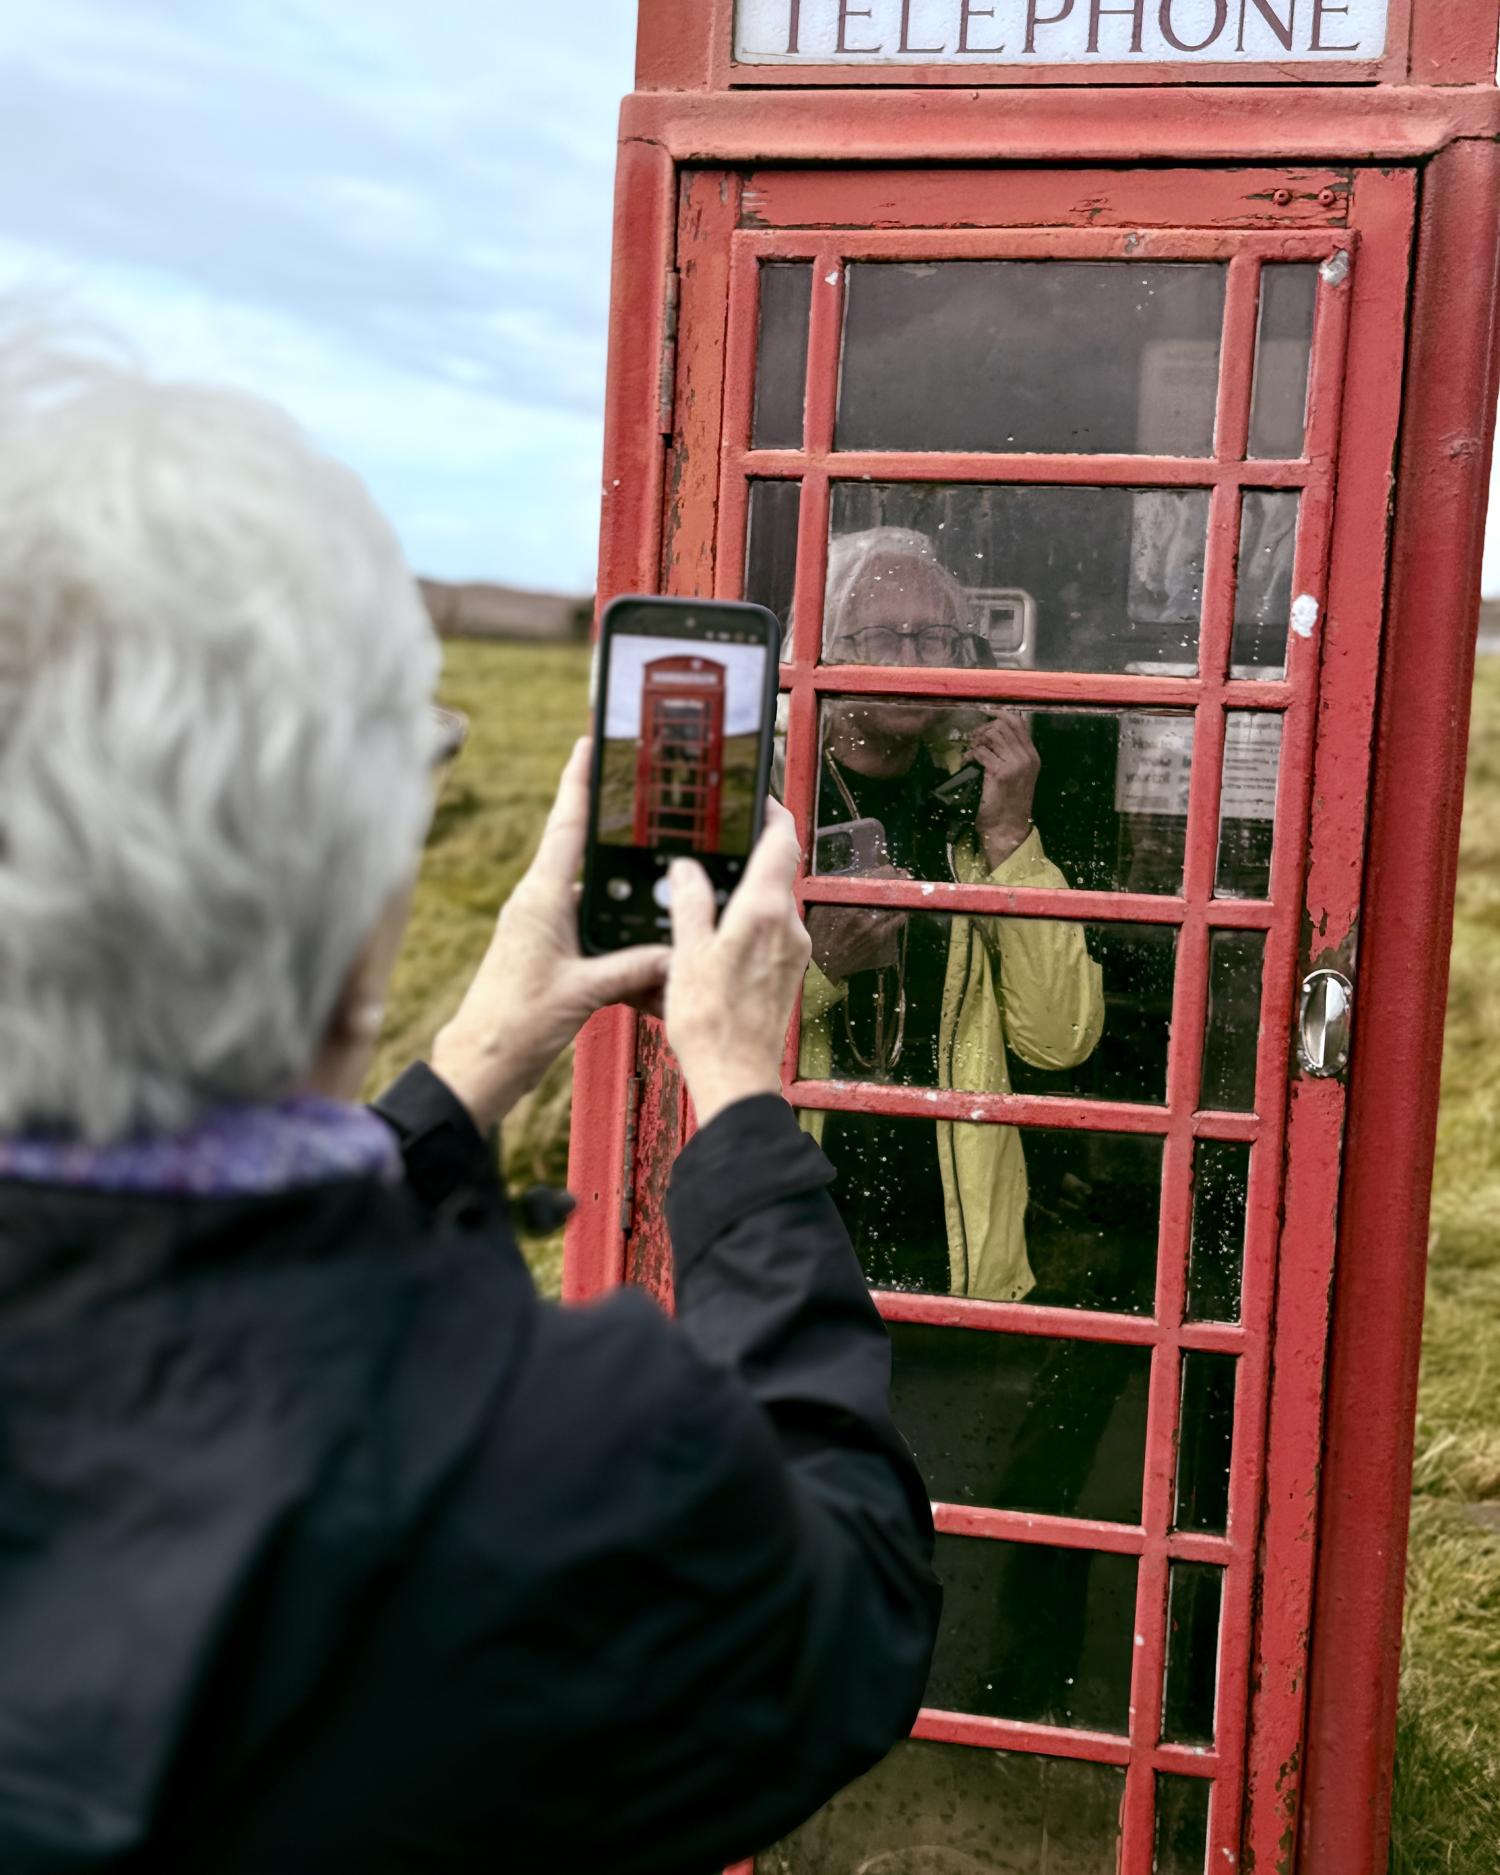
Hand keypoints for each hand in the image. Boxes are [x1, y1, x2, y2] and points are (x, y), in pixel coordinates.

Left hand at [430, 738, 670, 1131]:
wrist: (481, 1065)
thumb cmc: (513, 1026)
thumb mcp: (582, 993)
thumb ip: (632, 968)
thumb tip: (678, 951)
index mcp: (540, 898)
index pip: (565, 825)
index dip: (580, 781)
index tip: (592, 742)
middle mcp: (540, 904)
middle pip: (588, 856)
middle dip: (622, 838)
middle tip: (656, 810)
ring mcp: (543, 928)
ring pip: (598, 900)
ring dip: (629, 901)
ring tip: (667, 892)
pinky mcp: (550, 953)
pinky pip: (595, 934)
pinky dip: (622, 941)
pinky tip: (651, 957)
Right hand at [664, 798, 812, 1127]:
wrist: (736, 1078)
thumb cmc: (711, 1022)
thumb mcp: (686, 953)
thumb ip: (690, 903)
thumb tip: (687, 869)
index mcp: (766, 911)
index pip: (782, 840)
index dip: (772, 812)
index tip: (756, 798)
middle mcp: (789, 926)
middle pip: (778, 869)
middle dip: (751, 853)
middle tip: (718, 842)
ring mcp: (793, 952)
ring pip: (774, 902)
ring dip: (747, 890)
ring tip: (708, 890)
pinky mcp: (788, 974)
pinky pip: (771, 932)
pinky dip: (749, 921)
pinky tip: (718, 935)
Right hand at [806, 865, 910, 981]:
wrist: (821, 963)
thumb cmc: (816, 933)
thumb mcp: (819, 906)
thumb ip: (834, 891)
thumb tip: (851, 879)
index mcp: (845, 900)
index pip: (872, 879)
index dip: (884, 872)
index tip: (889, 868)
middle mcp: (861, 911)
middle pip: (886, 890)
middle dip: (896, 880)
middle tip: (902, 874)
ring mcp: (872, 926)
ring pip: (894, 904)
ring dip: (901, 895)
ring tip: (905, 889)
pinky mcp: (878, 939)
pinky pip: (896, 922)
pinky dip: (900, 912)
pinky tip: (902, 909)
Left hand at [968, 712, 1039, 868]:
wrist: (1007, 828)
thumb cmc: (1008, 803)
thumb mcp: (1017, 775)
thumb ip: (1011, 754)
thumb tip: (995, 732)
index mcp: (1032, 756)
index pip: (1019, 723)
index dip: (1000, 714)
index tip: (985, 714)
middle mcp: (1027, 757)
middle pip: (1004, 725)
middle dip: (984, 729)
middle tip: (974, 740)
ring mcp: (1015, 764)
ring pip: (992, 734)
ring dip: (977, 740)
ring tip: (971, 751)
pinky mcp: (1000, 773)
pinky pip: (981, 752)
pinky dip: (970, 754)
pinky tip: (967, 762)